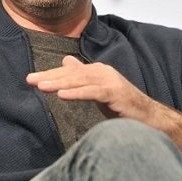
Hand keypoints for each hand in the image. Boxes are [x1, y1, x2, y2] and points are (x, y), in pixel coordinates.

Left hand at [26, 55, 151, 119]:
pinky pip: (93, 92)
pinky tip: (62, 95)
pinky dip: (77, 93)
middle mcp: (103, 72)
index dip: (51, 74)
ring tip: (41, 86)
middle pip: (72, 73)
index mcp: (97, 71)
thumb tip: (66, 61)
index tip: (31, 79)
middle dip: (50, 76)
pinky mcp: (116, 93)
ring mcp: (111, 81)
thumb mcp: (99, 90)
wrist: (151, 119)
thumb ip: (83, 78)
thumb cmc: (123, 107)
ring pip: (80, 80)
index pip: (70, 71)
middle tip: (30, 79)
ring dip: (59, 83)